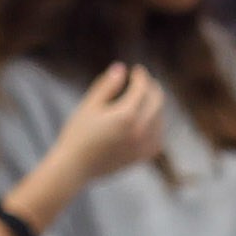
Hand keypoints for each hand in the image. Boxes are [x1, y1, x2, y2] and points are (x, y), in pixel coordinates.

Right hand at [46, 60, 169, 190]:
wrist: (75, 166)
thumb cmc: (78, 133)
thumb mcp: (89, 105)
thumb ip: (107, 86)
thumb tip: (121, 68)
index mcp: (127, 115)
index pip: (142, 89)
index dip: (141, 76)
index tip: (137, 69)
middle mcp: (140, 131)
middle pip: (157, 102)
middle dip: (152, 88)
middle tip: (144, 80)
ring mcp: (143, 146)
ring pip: (160, 120)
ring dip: (156, 106)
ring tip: (145, 98)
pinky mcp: (141, 157)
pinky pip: (158, 138)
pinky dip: (157, 126)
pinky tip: (149, 121)